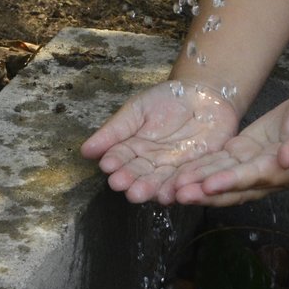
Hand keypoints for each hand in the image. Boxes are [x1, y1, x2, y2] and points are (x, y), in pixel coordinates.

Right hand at [80, 80, 239, 204]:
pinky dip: (181, 188)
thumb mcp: (138, 109)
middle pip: (140, 175)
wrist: (204, 95)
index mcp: (134, 149)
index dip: (115, 162)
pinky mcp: (197, 171)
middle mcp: (152, 164)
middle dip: (131, 180)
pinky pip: (189, 181)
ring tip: (142, 193)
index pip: (121, 158)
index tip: (107, 166)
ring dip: (152, 190)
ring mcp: (174, 169)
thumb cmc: (167, 99)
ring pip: (161, 183)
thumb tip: (85, 151)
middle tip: (122, 185)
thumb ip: (115, 130)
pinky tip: (173, 193)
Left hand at [171, 90, 288, 206]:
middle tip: (177, 193)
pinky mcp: (243, 152)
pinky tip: (178, 172)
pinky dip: (200, 168)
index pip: (253, 178)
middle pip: (230, 186)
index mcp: (283, 171)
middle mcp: (264, 174)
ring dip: (196, 182)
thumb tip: (286, 157)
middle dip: (203, 191)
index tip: (208, 186)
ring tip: (170, 187)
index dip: (230, 182)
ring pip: (220, 177)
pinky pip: (219, 163)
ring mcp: (252, 165)